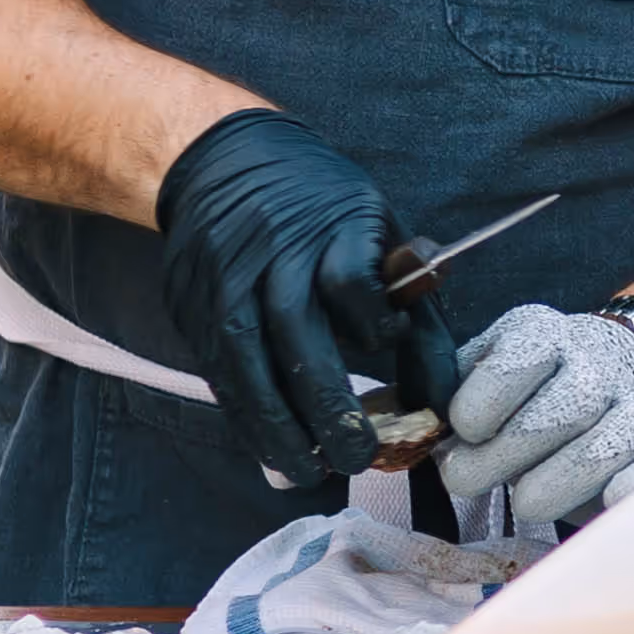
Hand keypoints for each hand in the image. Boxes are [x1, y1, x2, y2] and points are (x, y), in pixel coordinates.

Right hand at [151, 110, 460, 484]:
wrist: (222, 162)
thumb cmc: (323, 210)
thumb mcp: (382, 234)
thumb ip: (415, 312)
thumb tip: (444, 401)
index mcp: (329, 226)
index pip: (350, 282)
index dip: (373, 324)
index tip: (390, 345)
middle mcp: (270, 253)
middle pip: (296, 333)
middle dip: (327, 405)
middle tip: (356, 460)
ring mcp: (222, 280)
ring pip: (245, 360)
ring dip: (277, 426)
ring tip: (308, 472)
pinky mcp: (189, 305)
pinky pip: (216, 371)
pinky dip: (244, 415)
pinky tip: (270, 448)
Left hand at [436, 304, 633, 532]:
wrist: (611, 377)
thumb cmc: (527, 391)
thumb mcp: (482, 371)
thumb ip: (448, 392)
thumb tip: (418, 428)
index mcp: (543, 336)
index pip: (520, 360)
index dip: (484, 403)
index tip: (463, 429)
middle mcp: (596, 367)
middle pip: (561, 410)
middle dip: (505, 456)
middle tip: (468, 480)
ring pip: (602, 449)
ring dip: (553, 485)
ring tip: (524, 501)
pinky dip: (624, 494)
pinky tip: (598, 504)